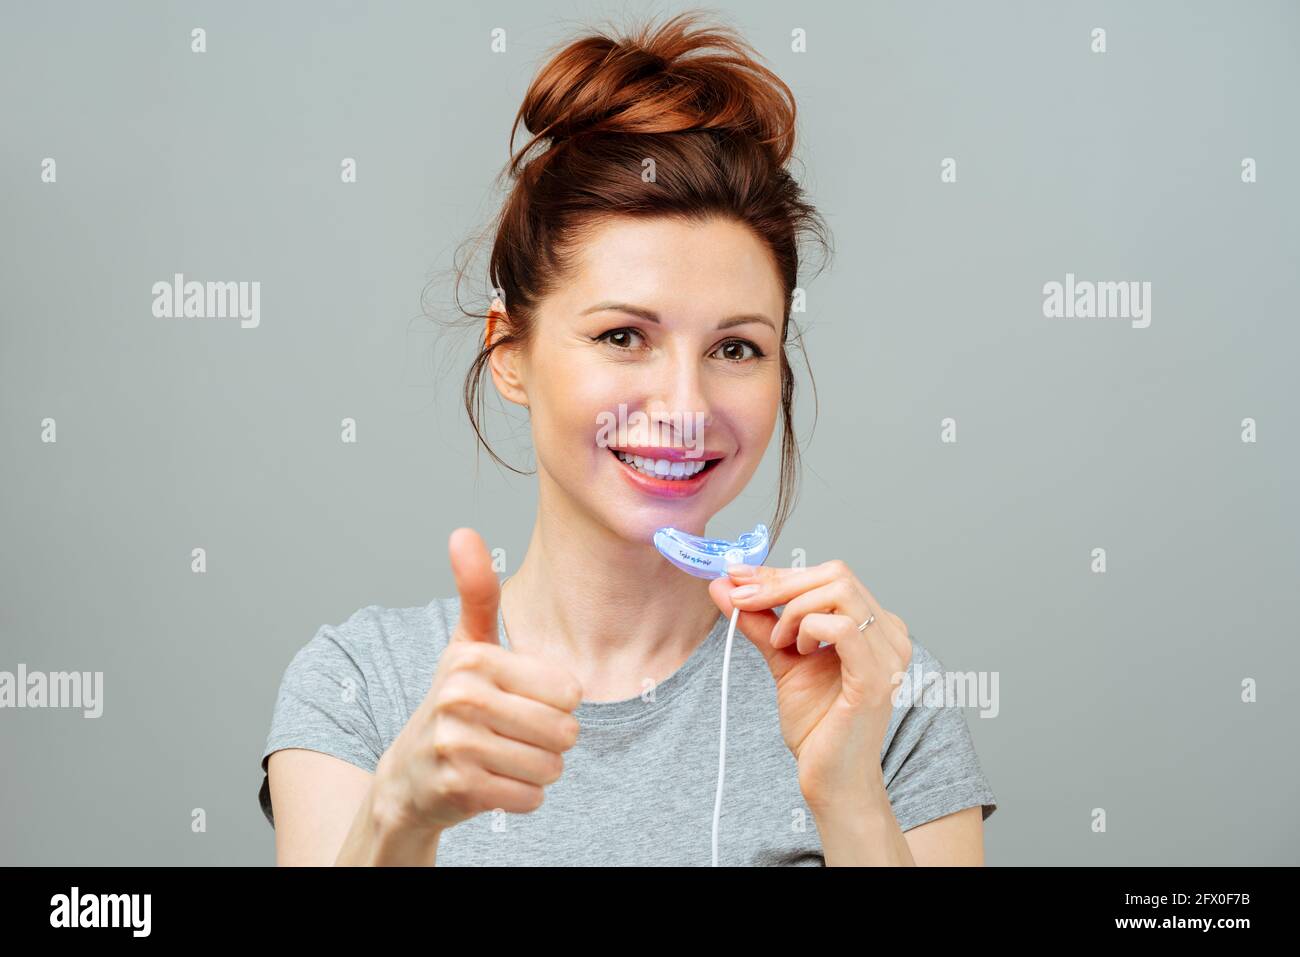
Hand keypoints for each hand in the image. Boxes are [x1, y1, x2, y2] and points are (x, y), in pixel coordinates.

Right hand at [374, 528, 582, 834]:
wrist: (409, 778)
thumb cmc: (454, 704)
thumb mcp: (466, 645)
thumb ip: (476, 592)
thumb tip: (462, 532)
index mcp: (473, 658)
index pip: (569, 691)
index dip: (555, 704)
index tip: (520, 702)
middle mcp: (462, 697)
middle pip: (564, 730)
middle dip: (550, 741)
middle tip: (515, 735)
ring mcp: (458, 744)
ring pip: (550, 766)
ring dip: (537, 770)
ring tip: (503, 758)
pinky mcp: (460, 788)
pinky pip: (531, 797)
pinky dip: (522, 797)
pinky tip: (494, 782)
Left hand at [707, 560, 912, 812]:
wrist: (830, 778)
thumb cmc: (818, 725)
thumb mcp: (783, 658)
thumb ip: (760, 621)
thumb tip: (726, 585)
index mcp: (874, 624)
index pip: (830, 576)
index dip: (779, 573)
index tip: (737, 577)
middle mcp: (889, 633)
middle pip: (836, 574)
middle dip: (779, 583)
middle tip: (741, 601)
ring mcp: (888, 655)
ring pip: (839, 591)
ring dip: (795, 609)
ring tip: (780, 641)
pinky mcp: (876, 678)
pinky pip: (843, 627)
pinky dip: (808, 628)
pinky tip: (796, 650)